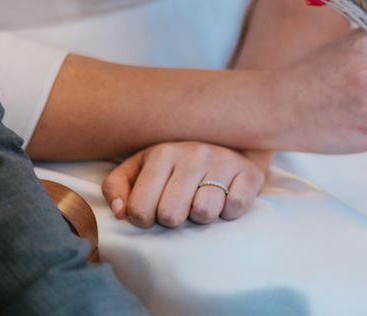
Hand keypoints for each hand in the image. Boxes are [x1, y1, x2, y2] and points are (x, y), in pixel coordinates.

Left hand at [102, 142, 265, 228]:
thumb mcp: (140, 169)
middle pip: (170, 215)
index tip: (153, 211)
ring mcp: (223, 161)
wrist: (226, 146)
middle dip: (173, 220)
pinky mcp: (249, 173)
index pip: (139, 210)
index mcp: (162, 153)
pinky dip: (229, 213)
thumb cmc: (175, 167)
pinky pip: (235, 207)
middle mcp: (194, 153)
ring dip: (201, 217)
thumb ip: (117, 187)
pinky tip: (224, 201)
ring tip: (201, 202)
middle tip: (179, 208)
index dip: (144, 221)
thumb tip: (119, 212)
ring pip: (204, 212)